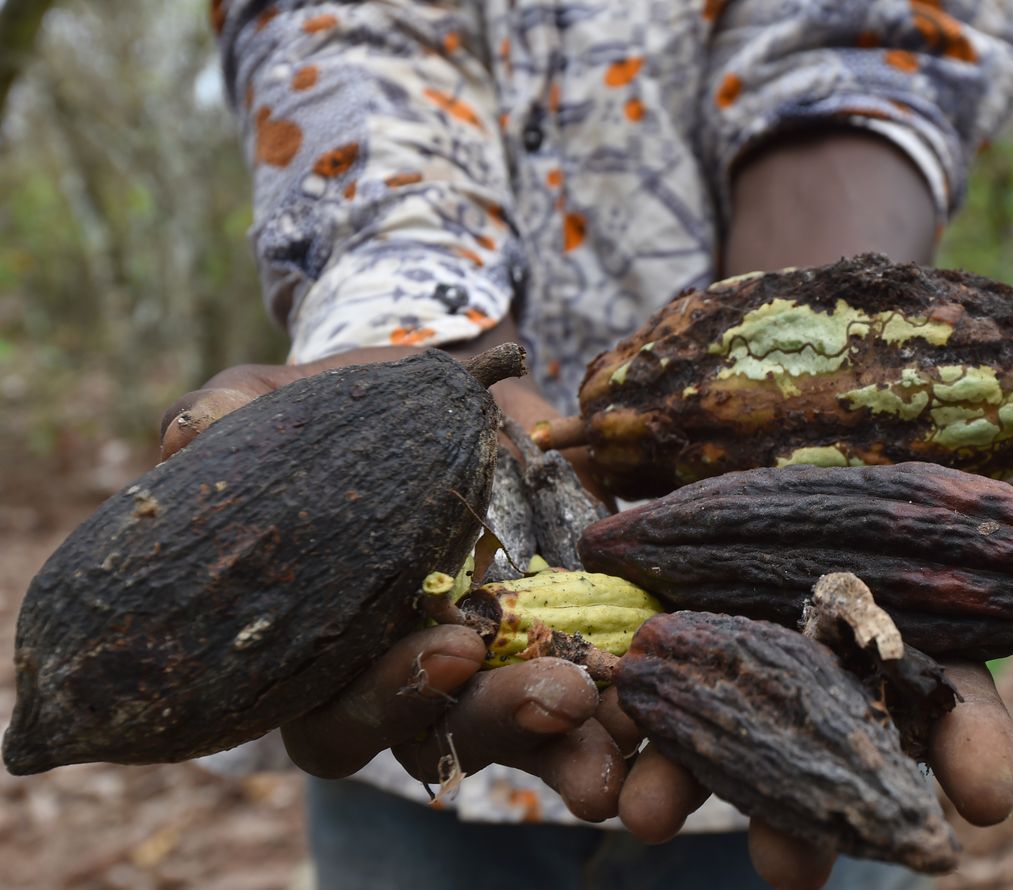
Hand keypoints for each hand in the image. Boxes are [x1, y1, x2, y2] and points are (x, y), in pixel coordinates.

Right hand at [159, 342, 634, 820]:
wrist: (441, 385)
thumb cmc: (335, 411)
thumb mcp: (274, 403)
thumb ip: (227, 418)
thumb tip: (190, 438)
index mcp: (331, 650)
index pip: (342, 716)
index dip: (389, 699)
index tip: (449, 645)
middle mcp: (419, 673)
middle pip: (455, 733)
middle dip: (508, 721)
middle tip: (560, 697)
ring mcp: (505, 657)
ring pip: (539, 731)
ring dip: (585, 747)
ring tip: (630, 754)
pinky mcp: (577, 627)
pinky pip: (613, 686)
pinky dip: (643, 704)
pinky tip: (675, 705)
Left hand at [616, 451, 1012, 888]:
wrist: (779, 376)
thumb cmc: (901, 428)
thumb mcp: (991, 453)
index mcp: (915, 643)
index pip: (954, 710)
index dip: (971, 750)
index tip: (981, 797)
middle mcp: (826, 666)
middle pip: (819, 752)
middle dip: (808, 811)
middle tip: (792, 870)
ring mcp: (738, 649)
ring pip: (710, 734)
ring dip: (683, 781)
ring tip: (651, 818)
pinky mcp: (657, 617)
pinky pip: (626, 679)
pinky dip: (601, 711)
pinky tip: (581, 747)